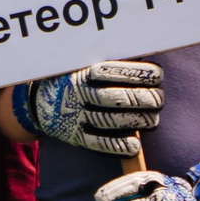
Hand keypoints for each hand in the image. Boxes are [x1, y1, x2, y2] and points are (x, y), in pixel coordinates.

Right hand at [12, 61, 164, 155]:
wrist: (41, 101)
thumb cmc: (75, 77)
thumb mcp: (86, 61)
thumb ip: (113, 59)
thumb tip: (147, 54)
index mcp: (81, 72)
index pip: (115, 72)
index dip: (141, 74)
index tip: (157, 75)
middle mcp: (76, 94)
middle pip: (117, 98)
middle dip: (145, 99)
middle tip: (158, 100)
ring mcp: (74, 116)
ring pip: (112, 121)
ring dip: (138, 121)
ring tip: (152, 120)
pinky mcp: (74, 136)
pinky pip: (98, 144)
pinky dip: (119, 146)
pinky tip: (135, 144)